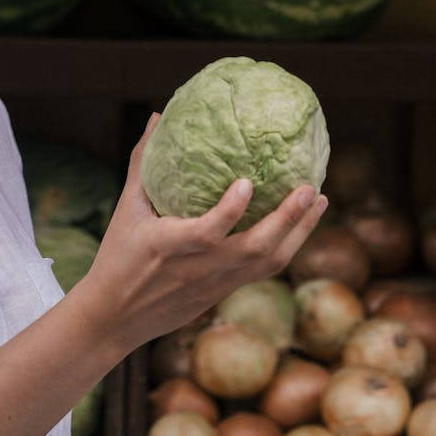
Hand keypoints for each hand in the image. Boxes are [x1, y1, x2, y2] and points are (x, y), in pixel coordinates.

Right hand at [76, 113, 327, 361]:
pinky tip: (300, 225)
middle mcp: (198, 269)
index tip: (249, 182)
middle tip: (310, 188)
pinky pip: (263, 270)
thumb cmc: (117, 258)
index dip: (230, 210)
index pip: (207, 233)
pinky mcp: (223, 294)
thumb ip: (142, 164)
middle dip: (288, 219)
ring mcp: (215, 284)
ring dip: (298, 233)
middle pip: (255, 249)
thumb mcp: (125, 209)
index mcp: (168, 246)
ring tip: (319, 202)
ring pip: (268, 263)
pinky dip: (286, 246)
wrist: (115, 317)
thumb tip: (157, 118)